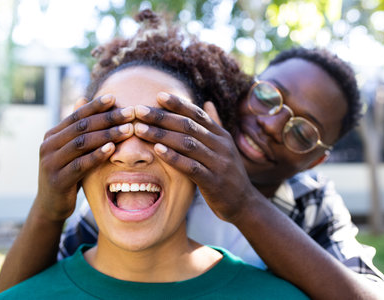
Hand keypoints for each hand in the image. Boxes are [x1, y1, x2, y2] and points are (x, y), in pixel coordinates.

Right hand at [34, 95, 134, 221]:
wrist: (51, 205)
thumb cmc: (68, 174)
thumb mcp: (72, 151)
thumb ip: (79, 129)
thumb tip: (83, 98)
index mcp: (52, 135)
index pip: (77, 115)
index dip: (96, 106)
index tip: (115, 97)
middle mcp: (48, 145)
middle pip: (82, 127)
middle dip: (108, 118)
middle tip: (130, 112)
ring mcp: (51, 163)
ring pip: (82, 143)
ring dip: (108, 135)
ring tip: (128, 129)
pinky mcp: (57, 180)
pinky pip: (80, 164)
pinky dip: (97, 155)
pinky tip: (112, 148)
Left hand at [133, 92, 254, 221]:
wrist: (244, 203)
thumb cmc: (228, 174)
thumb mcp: (225, 147)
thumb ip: (215, 125)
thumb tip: (207, 102)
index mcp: (221, 135)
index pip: (197, 114)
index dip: (178, 104)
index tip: (158, 95)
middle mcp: (221, 145)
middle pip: (188, 126)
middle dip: (162, 117)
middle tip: (139, 110)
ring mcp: (218, 163)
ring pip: (187, 143)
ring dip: (161, 135)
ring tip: (140, 129)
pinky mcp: (213, 182)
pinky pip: (191, 166)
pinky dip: (173, 157)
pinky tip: (157, 150)